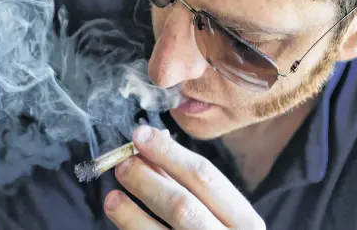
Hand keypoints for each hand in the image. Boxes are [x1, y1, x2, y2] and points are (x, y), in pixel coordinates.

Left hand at [104, 125, 265, 229]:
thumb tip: (151, 148)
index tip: (141, 135)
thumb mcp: (222, 214)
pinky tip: (120, 220)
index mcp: (244, 221)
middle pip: (183, 205)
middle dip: (148, 180)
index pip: (205, 176)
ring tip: (112, 196)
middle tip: (122, 164)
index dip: (169, 153)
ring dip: (131, 213)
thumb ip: (190, 184)